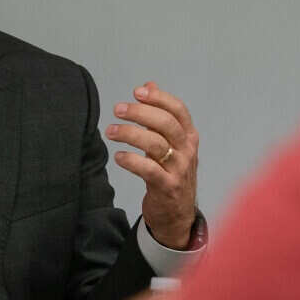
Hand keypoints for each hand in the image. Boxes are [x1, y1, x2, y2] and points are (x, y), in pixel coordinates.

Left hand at [106, 82, 198, 248]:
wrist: (177, 215)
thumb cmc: (170, 173)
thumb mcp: (169, 143)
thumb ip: (159, 114)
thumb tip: (148, 85)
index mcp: (188, 137)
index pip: (178, 110)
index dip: (159, 98)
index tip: (137, 92)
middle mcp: (187, 150)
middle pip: (166, 124)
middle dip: (140, 113)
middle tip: (117, 109)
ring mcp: (179, 169)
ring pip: (156, 144)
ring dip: (130, 134)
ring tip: (110, 131)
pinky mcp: (167, 187)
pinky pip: (149, 170)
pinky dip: (131, 160)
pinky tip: (118, 156)